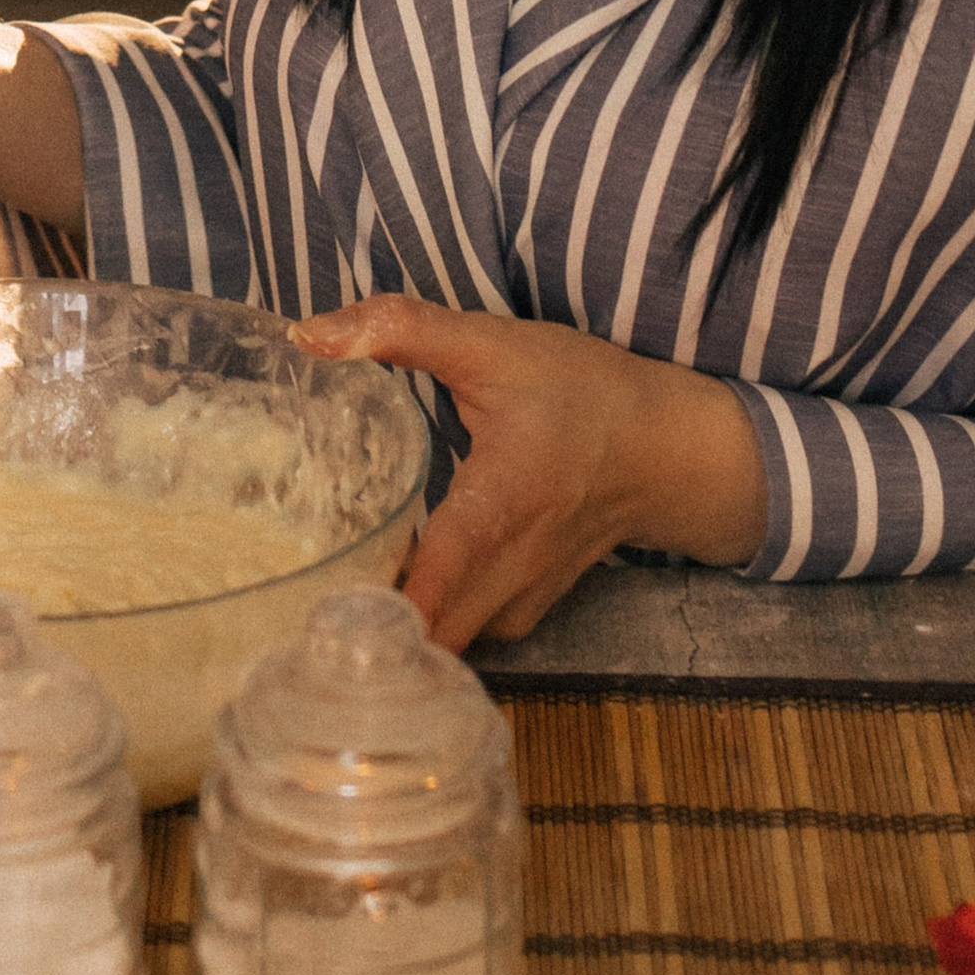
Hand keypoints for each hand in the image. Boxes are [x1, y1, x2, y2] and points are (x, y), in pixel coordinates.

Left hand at [296, 292, 767, 653]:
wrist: (668, 445)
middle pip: (433, 632)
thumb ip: (401, 331)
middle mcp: (515, 566)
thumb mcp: (493, 346)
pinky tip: (396, 593)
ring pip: (453, 643)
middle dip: (371, 627)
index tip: (323, 614)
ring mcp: (528, 596)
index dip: (382, 606)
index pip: (438, 576)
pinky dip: (436, 626)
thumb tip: (308, 333)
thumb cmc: (583, 393)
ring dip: (402, 632)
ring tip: (341, 596)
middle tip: (307, 594)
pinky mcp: (532, 606)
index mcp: (502, 501)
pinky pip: (473, 636)